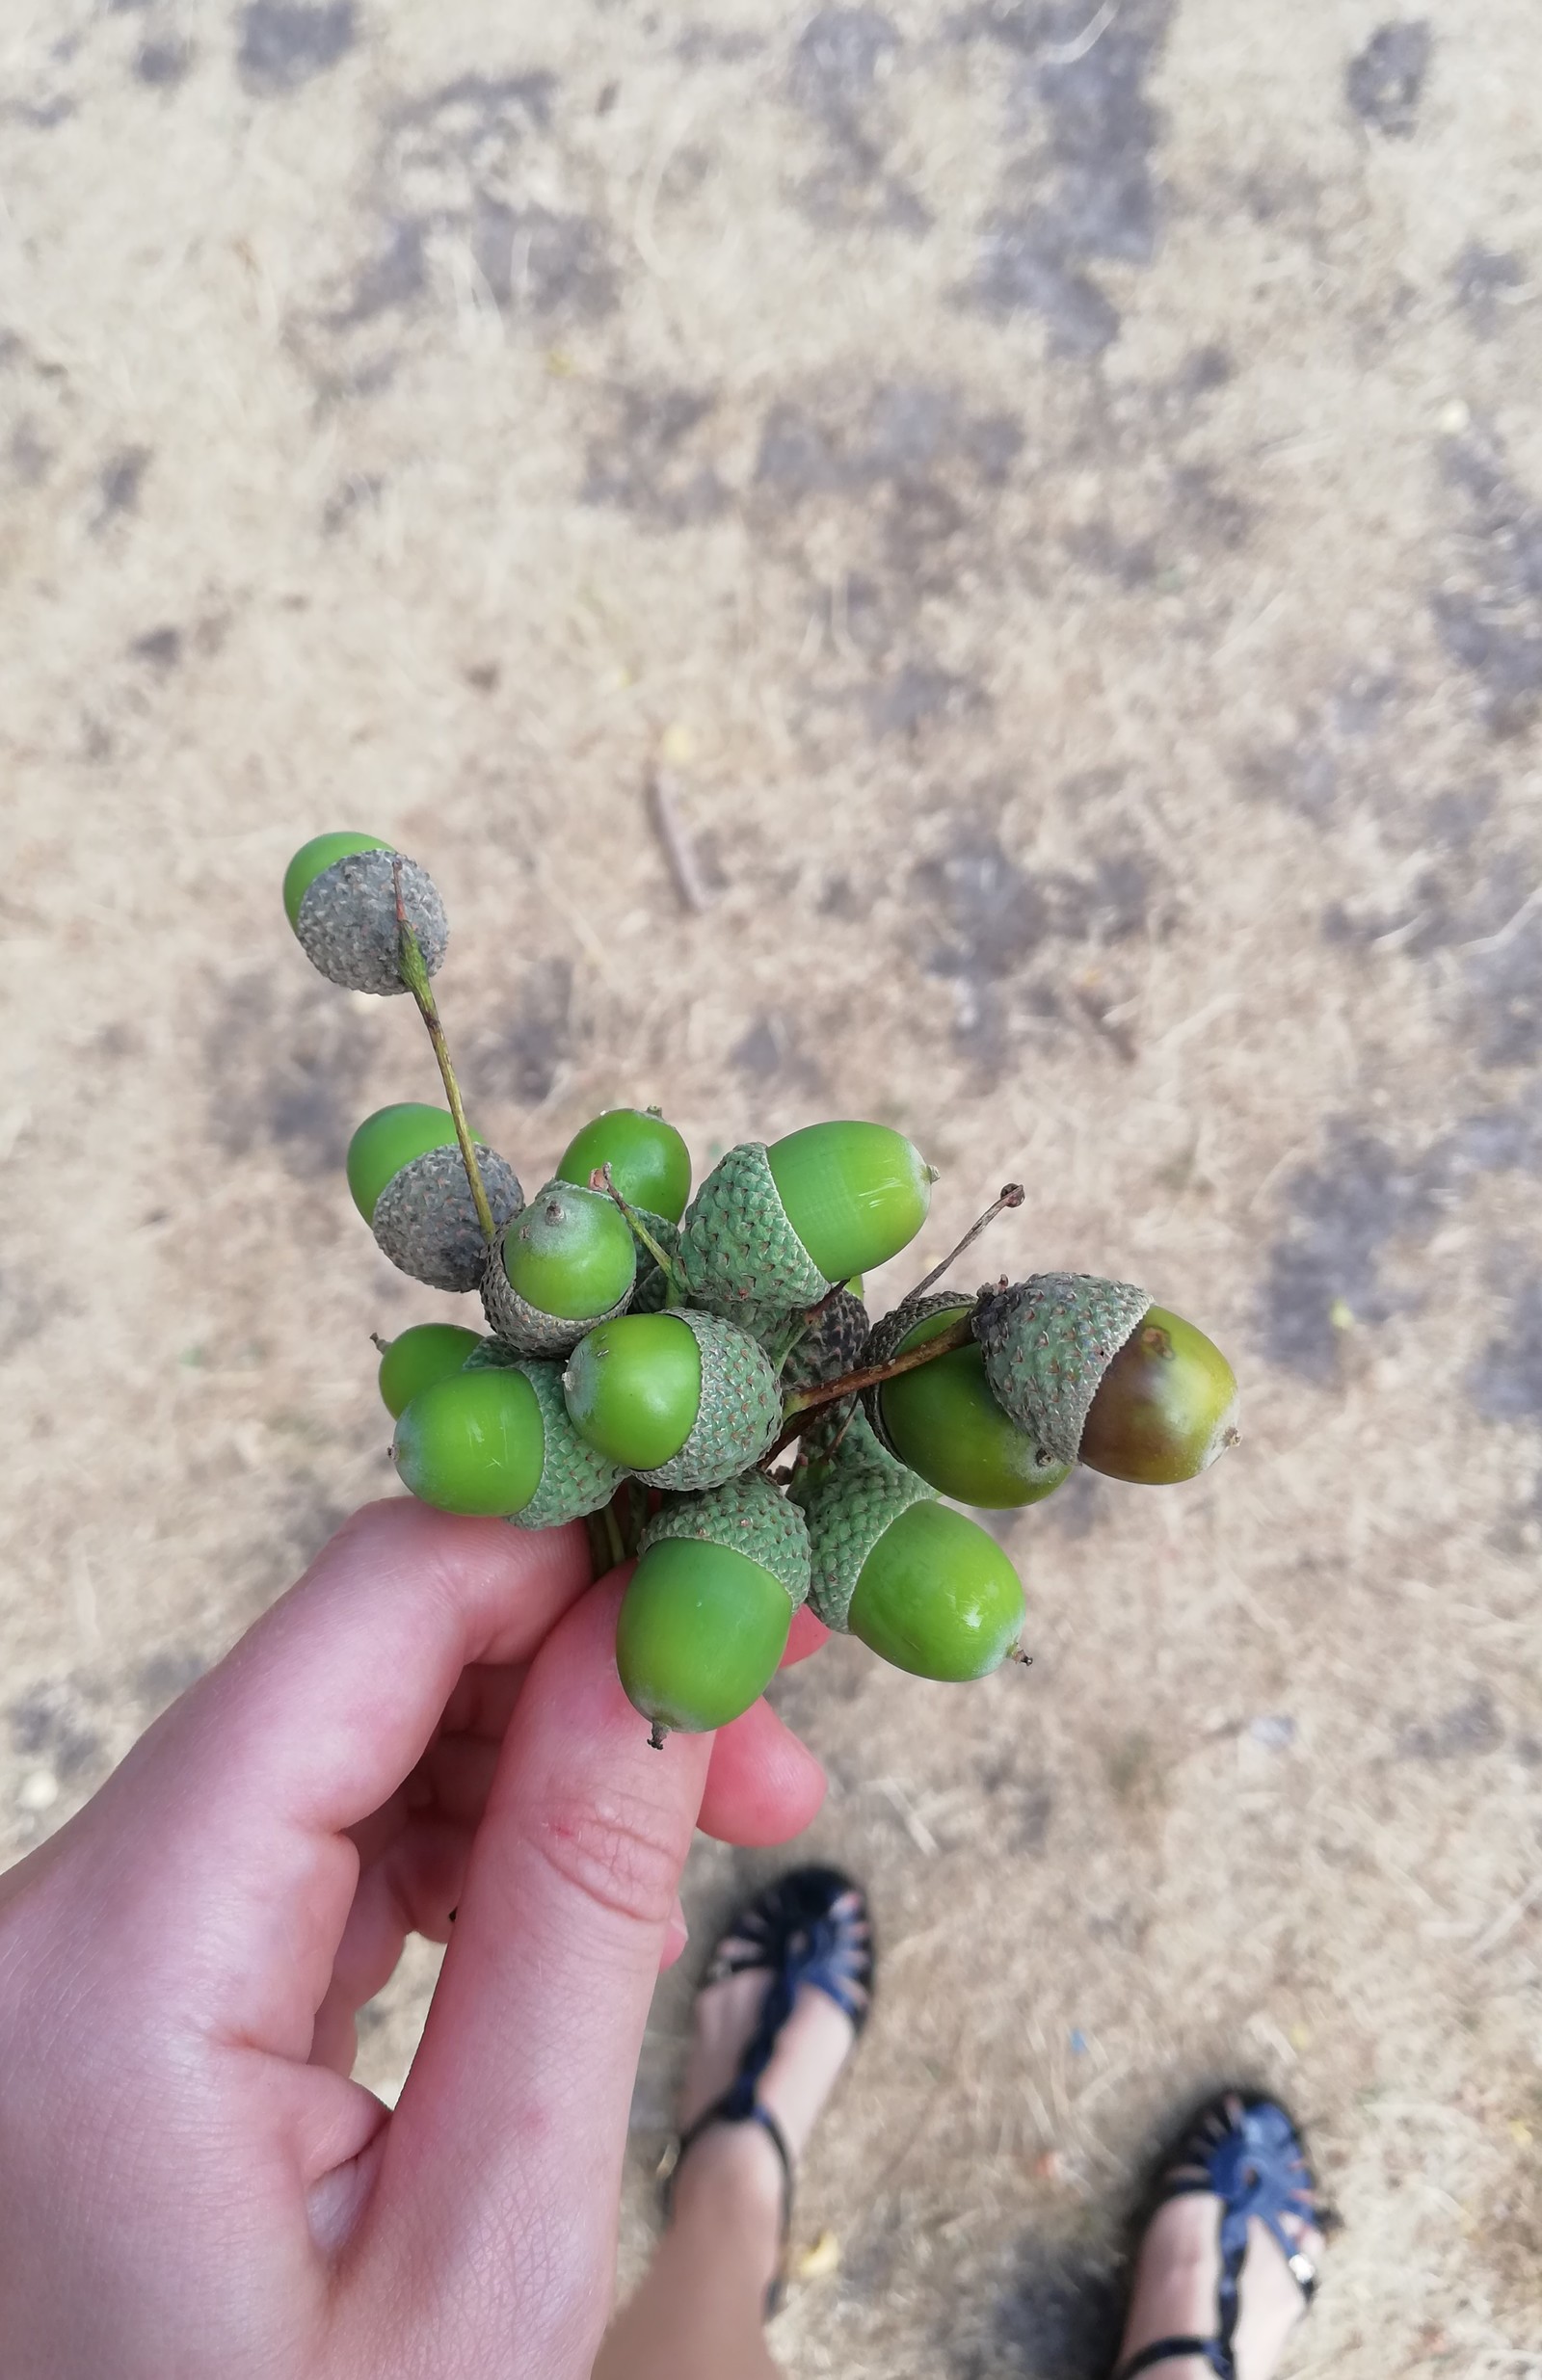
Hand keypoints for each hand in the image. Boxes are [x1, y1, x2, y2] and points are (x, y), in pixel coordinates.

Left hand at [0, 1497, 827, 2378]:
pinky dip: (461, 1846)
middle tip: (778, 1727)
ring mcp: (72, 1965)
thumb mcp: (497, 2241)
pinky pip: (307, 1853)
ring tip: (723, 1819)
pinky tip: (588, 1890)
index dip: (567, 1550)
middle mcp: (47, 1924)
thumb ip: (579, 1909)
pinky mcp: (117, 2008)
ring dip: (537, 1754)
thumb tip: (665, 1647)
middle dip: (576, 1662)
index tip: (742, 1574)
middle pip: (349, 1669)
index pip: (364, 1614)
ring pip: (340, 1747)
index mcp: (103, 1969)